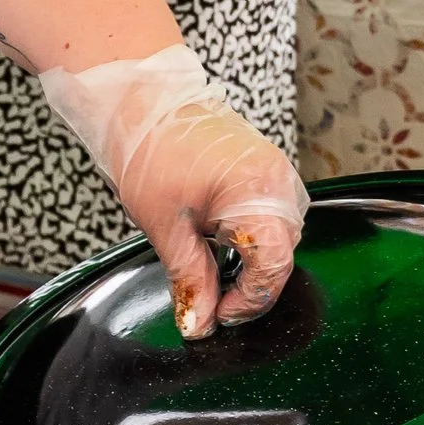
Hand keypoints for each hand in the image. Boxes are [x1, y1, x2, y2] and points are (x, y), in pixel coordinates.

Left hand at [40, 46, 308, 339]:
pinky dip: (249, 238)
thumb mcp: (166, 227)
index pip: (273, 269)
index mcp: (259, 192)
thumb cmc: (150, 150)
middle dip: (248, 285)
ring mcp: (277, 172)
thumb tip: (200, 324)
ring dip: (250, 262)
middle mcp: (279, 181)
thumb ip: (190, 280)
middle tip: (210, 300)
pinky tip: (220, 244)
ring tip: (211, 271)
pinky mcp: (265, 169)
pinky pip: (270, 216)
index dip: (247, 302)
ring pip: (278, 238)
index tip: (218, 315)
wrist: (142, 100)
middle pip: (280, 256)